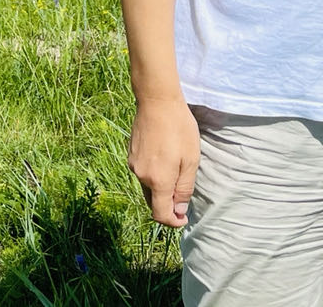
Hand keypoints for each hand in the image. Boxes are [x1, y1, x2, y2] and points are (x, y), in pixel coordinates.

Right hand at [128, 98, 199, 226]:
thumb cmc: (179, 128)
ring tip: (176, 171)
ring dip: (160, 188)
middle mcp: (141, 176)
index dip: (172, 222)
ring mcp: (134, 164)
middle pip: (152, 202)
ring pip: (147, 187)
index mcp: (158, 181)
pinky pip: (142, 173)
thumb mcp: (190, 159)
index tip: (183, 219)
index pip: (160, 214)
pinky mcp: (131, 153)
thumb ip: (184, 188)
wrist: (157, 100)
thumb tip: (178, 211)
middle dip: (167, 205)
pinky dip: (154, 175)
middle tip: (183, 196)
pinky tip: (165, 159)